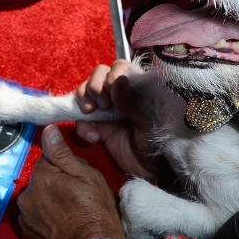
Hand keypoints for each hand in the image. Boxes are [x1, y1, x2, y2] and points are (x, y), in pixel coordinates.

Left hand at [16, 125, 124, 238]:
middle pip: (40, 181)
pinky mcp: (25, 235)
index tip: (77, 180)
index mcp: (41, 177)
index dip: (65, 169)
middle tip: (76, 199)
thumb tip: (48, 131)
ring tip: (69, 216)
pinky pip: (32, 220)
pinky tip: (60, 227)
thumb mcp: (87, 177)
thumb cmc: (95, 214)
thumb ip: (63, 154)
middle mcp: (27, 195)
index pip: (48, 161)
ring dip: (47, 204)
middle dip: (54, 186)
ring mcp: (24, 217)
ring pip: (36, 201)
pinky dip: (43, 222)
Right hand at [75, 60, 157, 180]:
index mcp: (137, 86)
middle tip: (102, 105)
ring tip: (90, 114)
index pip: (120, 67)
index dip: (112, 73)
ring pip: (86, 92)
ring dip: (84, 99)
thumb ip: (132, 102)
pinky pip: (80, 119)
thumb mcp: (148, 122)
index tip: (111, 87)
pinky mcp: (96, 125)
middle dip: (95, 86)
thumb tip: (117, 80)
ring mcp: (106, 108)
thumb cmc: (158, 142)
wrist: (152, 171)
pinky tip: (93, 137)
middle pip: (99, 75)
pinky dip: (82, 126)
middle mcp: (120, 93)